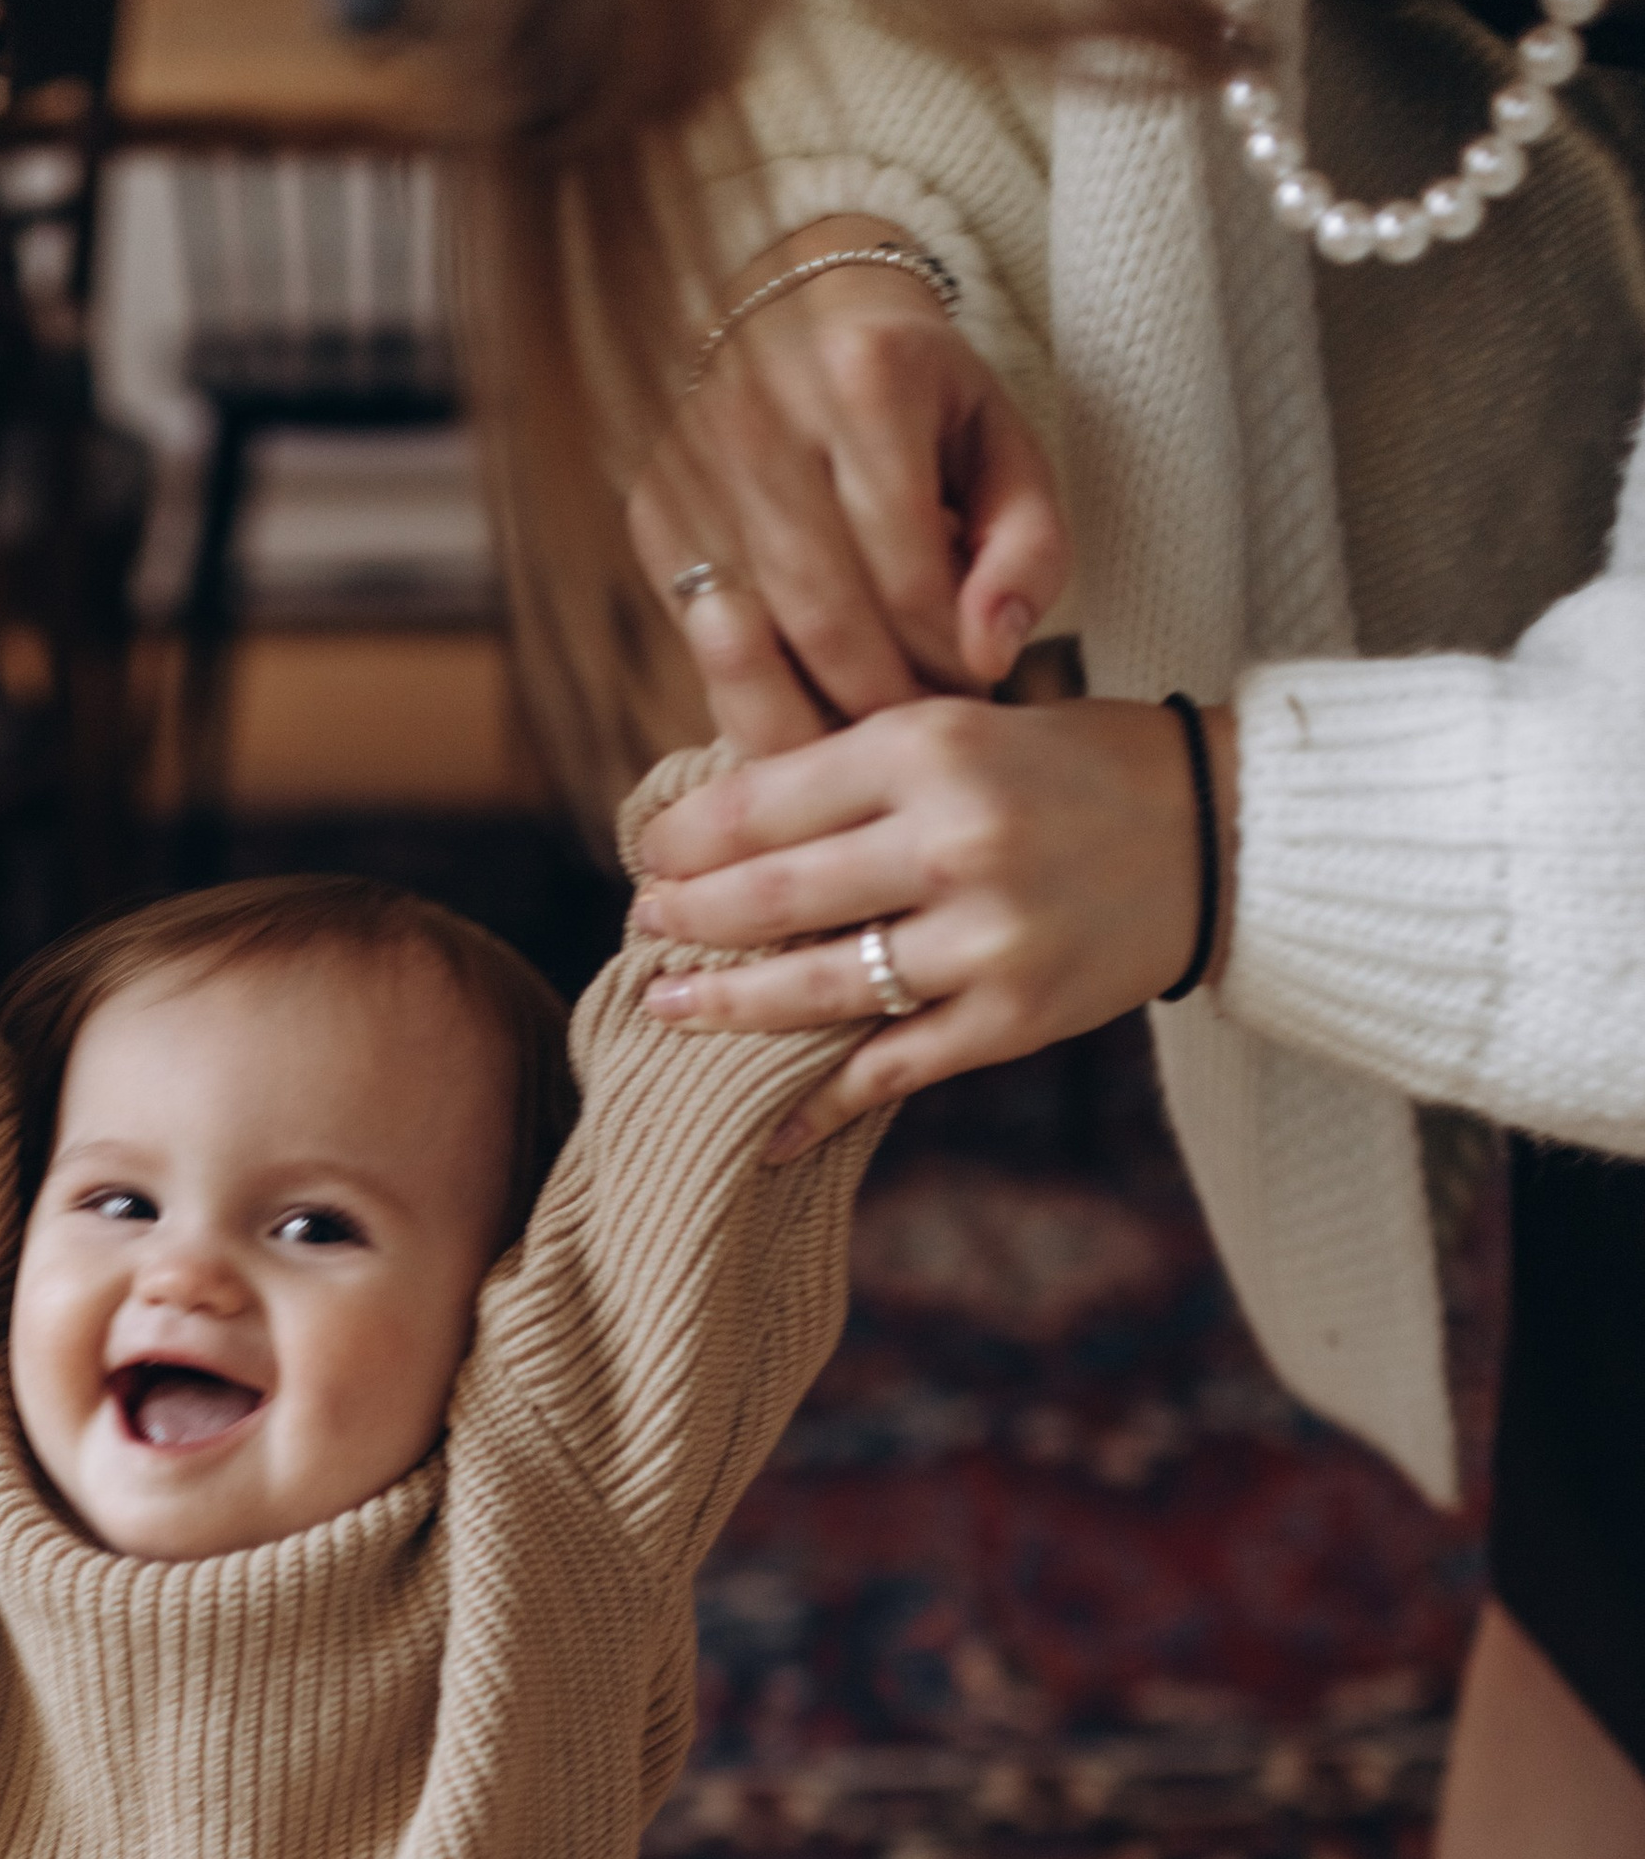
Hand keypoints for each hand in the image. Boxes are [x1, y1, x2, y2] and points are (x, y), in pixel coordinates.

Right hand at [628, 219, 1069, 756]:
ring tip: (875, 717)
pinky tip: (813, 678)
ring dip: (821, 710)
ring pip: (757, 650)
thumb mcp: (1008, 450)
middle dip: (883, 702)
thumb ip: (1029, 551)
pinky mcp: (653, 513)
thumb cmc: (925, 399)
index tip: (977, 686)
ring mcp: (692, 468)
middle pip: (826, 626)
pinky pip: (711, 641)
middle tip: (925, 725)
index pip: (909, 583)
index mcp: (868, 383)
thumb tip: (990, 656)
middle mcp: (763, 419)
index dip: (948, 664)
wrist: (803, 316)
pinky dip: (766, 684)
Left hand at [633, 696, 1234, 1153]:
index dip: (685, 837)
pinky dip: (816, 1110)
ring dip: (724, 1006)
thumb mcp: (962, 725)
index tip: (647, 853)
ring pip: (816, 987)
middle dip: (688, 917)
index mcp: (929, 748)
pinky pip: (887, 1072)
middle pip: (772, 895)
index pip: (763, 801)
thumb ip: (855, 771)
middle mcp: (954, 841)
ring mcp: (984, 940)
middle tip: (642, 925)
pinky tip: (760, 1133)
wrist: (1217, 833)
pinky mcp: (1012, 1019)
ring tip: (665, 1005)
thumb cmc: (1070, 767)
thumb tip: (719, 824)